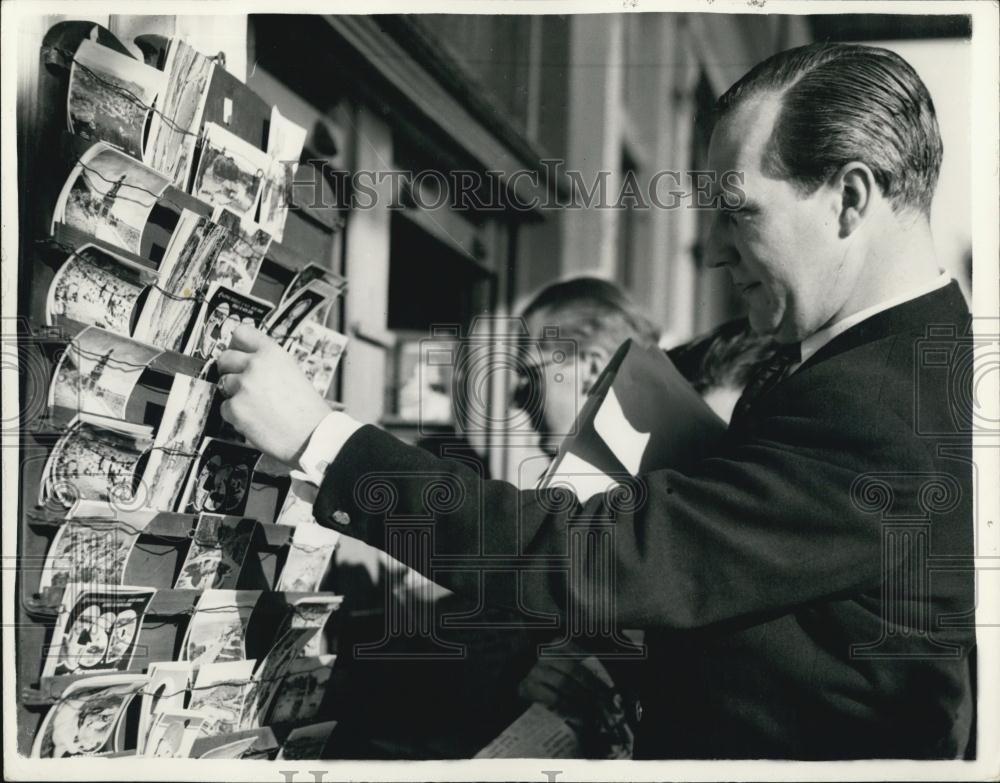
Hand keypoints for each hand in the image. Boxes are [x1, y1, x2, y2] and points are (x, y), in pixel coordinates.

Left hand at [216, 324, 331, 464]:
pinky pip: (224, 408)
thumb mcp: (292, 372)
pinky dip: (235, 415)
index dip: (236, 344)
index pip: (240, 333)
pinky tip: (254, 419)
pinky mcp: (235, 408)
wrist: (312, 436)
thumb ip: (269, 363)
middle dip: (230, 370)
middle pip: (225, 357)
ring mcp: (243, 386)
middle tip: (243, 384)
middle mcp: (256, 365)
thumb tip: (247, 361)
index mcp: (272, 353)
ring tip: (255, 406)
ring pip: (223, 384)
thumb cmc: (308, 410)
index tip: (237, 351)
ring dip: (234, 394)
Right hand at [518, 654, 633, 758]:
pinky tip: (579, 715)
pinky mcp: (527, 687)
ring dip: (582, 699)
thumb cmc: (548, 674)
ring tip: (594, 711)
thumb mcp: (563, 664)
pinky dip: (569, 708)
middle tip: (606, 703)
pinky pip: (553, 699)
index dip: (597, 674)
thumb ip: (582, 668)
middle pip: (575, 670)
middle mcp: (545, 653)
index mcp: (557, 643)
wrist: (516, 678)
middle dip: (593, 688)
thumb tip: (606, 687)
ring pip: (565, 684)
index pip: (582, 657)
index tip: (610, 690)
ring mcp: (535, 670)